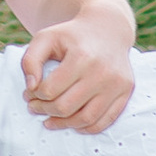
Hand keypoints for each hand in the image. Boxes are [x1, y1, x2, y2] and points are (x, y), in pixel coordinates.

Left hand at [20, 15, 135, 135]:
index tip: (29, 94)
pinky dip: (87, 128)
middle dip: (45, 111)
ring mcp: (116, 83)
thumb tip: (31, 87)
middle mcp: (102, 71)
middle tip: (35, 108)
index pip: (50, 90)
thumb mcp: (46, 38)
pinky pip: (105, 121)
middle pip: (66, 107)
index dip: (34, 95)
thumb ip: (30, 60)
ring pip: (86, 119)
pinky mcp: (126, 91)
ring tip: (50, 120)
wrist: (108, 28)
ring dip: (64, 124)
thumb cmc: (72, 36)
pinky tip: (73, 123)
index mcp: (81, 56)